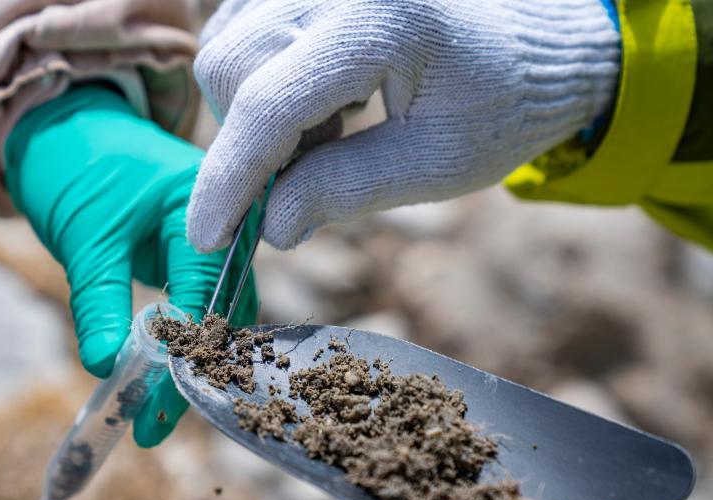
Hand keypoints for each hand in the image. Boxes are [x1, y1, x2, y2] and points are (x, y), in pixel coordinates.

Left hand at [4, 85, 258, 446]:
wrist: (57, 123)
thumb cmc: (74, 165)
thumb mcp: (85, 239)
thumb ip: (98, 303)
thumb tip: (108, 369)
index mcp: (207, 205)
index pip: (209, 296)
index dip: (183, 359)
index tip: (155, 410)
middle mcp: (221, 222)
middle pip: (222, 312)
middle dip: (190, 372)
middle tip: (152, 425)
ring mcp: (208, 238)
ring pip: (212, 314)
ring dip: (184, 363)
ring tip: (151, 416)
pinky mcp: (189, 252)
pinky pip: (194, 303)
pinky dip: (175, 341)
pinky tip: (154, 378)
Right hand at [188, 0, 620, 251]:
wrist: (532, 43)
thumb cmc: (497, 105)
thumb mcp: (434, 164)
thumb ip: (344, 190)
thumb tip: (268, 225)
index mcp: (381, 20)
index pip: (270, 103)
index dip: (229, 179)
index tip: (207, 239)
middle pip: (231, 67)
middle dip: (249, 141)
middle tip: (311, 169)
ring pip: (227, 49)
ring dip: (258, 111)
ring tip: (332, 127)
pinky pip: (239, 30)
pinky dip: (261, 82)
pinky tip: (321, 98)